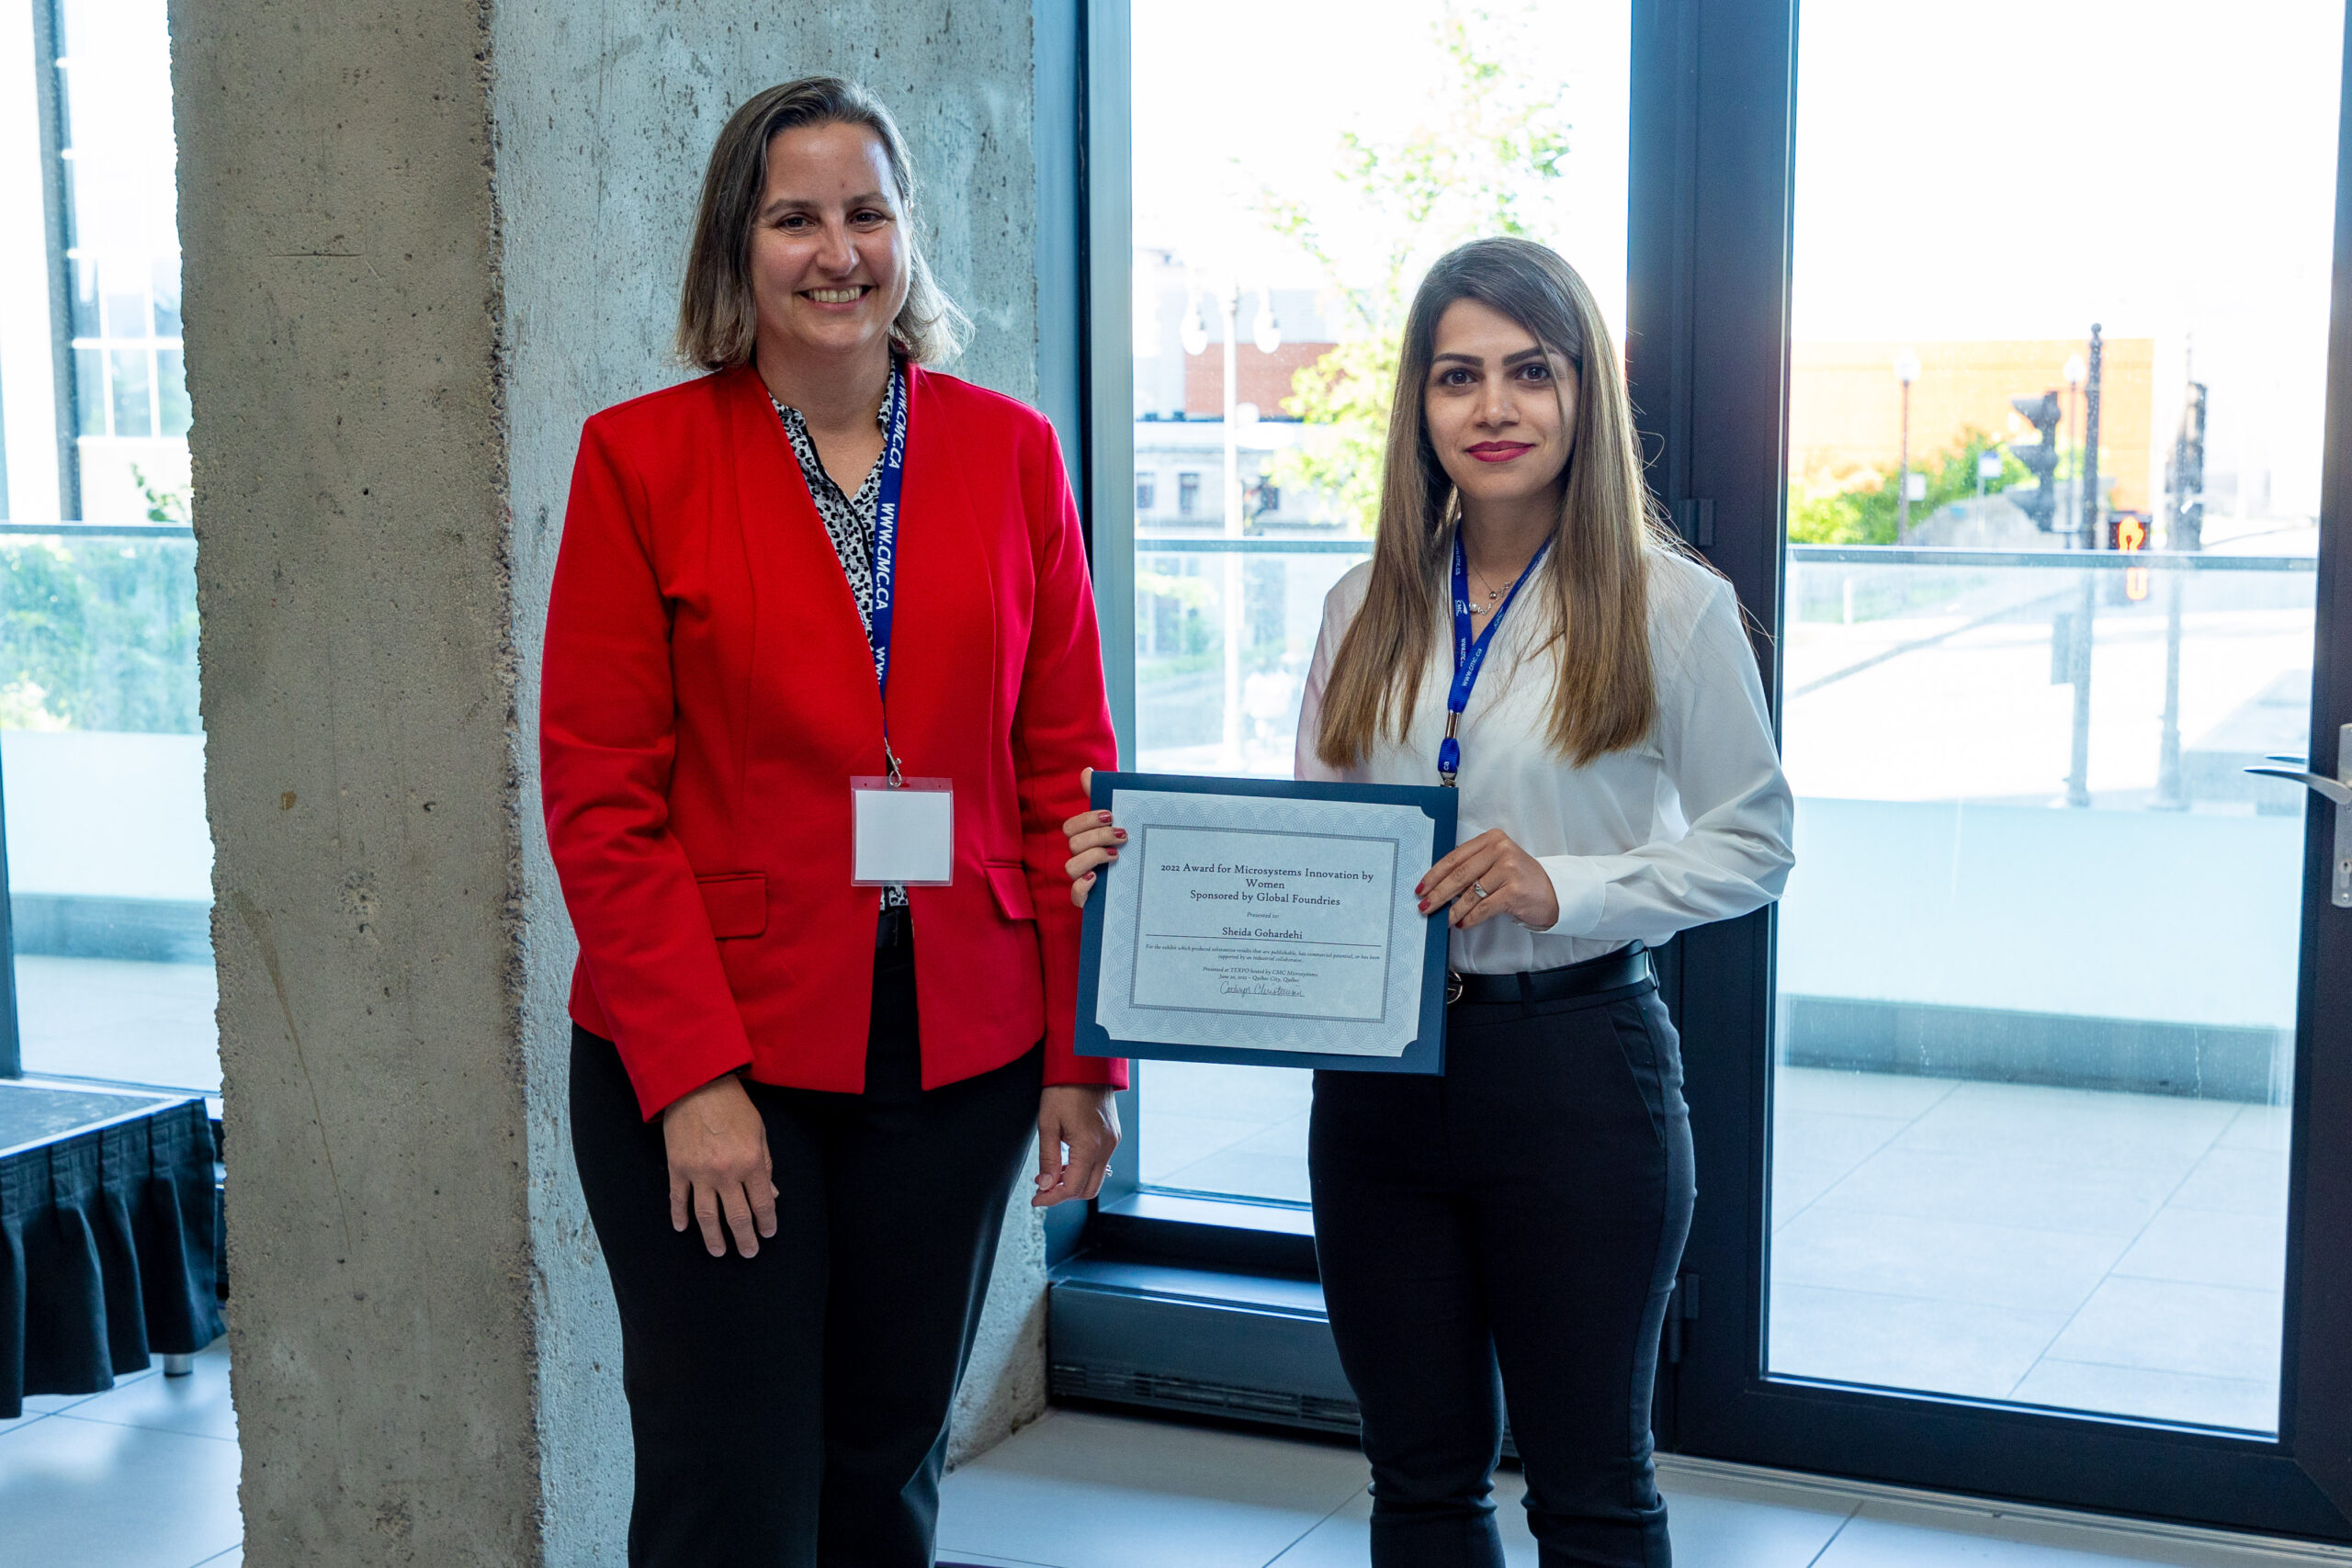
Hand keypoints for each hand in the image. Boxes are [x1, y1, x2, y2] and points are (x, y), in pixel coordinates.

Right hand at [660, 1074, 778, 1257]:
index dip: (766, 1222)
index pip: (762, 1203)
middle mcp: (726, 1173)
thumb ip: (766, 1164)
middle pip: (736, 1217)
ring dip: (713, 1237)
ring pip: (706, 1216)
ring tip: (719, 1252)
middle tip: (749, 1253)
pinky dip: (679, 1215)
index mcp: (751, 1162)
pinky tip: (683, 1228)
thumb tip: (772, 1194)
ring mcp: (699, 1172)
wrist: (698, 1084)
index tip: (767, 1234)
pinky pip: (678, 1199)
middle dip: (744, 1238)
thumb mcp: (759, 1131)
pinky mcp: (677, 1167)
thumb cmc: (733, 1105)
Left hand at [1033, 1084, 1119, 1206]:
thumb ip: (1048, 1159)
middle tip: (1043, 1188)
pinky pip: (1101, 1163)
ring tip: (1052, 1173)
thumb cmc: (1063, 1089)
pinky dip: (1084, 1169)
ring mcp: (1113, 1141)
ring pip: (1096, 1178)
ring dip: (1074, 1182)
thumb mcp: (1048, 1124)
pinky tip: (1067, 1160)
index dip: (1051, 1198)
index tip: (1036, 1199)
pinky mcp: (1113, 1135)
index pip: (1072, 1188)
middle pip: (1088, 1190)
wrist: (1085, 1063)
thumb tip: (1046, 1186)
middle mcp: (1106, 1147)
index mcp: (1089, 1146)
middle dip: (1064, 1194)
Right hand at [1060, 766, 1125, 908]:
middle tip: (1123, 835)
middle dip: (1097, 836)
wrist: (1152, 886)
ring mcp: (1082, 879)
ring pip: (1070, 866)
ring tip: (1116, 856)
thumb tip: (1086, 772)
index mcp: (1086, 839)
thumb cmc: (1133, 850)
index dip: (1088, 819)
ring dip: (1092, 857)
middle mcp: (1080, 858)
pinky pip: (1074, 895)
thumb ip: (1106, 798)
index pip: (1072, 826)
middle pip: (1072, 843)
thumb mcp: (1125, 823)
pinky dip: (1082, 885)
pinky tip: (1097, 878)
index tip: (1111, 816)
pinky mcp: (1088, 900)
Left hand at [1417, 828, 1558, 932]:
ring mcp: (1509, 870)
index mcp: (1492, 839)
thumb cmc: (1519, 879)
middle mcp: (1501, 850)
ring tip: (1443, 920)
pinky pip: (1483, 907)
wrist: (1552, 892)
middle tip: (1425, 906)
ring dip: (1453, 910)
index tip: (1421, 888)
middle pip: (1459, 875)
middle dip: (1438, 894)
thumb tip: (1437, 887)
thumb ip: (1472, 868)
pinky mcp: (1515, 891)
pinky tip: (1462, 923)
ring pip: (1470, 894)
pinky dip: (1470, 918)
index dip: (1434, 874)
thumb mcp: (1496, 864)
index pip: (1455, 857)